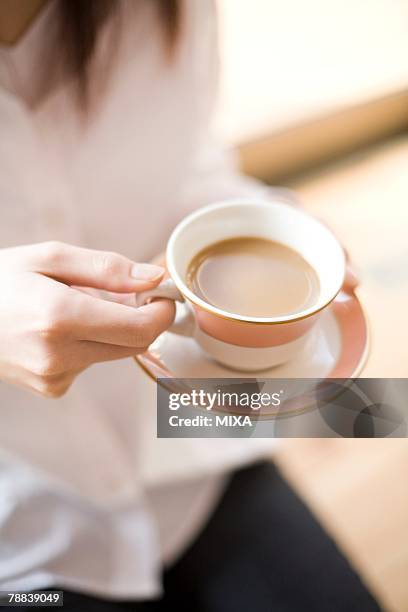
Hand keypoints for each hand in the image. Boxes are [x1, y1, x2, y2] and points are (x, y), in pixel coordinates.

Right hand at [0, 241, 174, 397]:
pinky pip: (91, 363)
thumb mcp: (49, 258)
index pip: (140, 328)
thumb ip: (107, 268)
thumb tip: (154, 278)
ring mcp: (55, 377)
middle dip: (139, 318)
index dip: (162, 312)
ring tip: (75, 306)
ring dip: (110, 329)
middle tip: (124, 292)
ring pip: (114, 353)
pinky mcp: (53, 388)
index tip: (162, 294)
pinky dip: (89, 344)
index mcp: (60, 316)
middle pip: (134, 345)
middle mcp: (59, 355)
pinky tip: (60, 329)